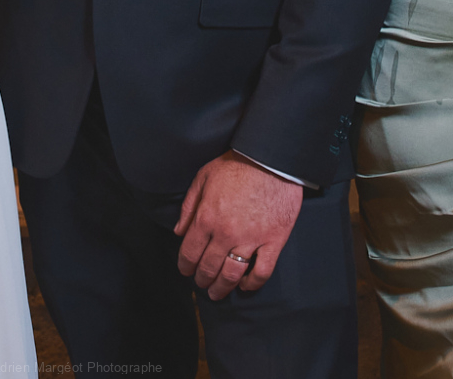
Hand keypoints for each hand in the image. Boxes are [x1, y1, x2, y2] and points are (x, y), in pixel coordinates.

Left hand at [172, 151, 303, 299]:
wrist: (270, 158)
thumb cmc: (235, 165)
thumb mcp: (203, 178)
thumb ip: (189, 206)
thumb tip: (179, 232)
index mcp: (206, 218)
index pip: (190, 253)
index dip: (185, 266)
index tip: (186, 272)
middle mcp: (226, 233)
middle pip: (209, 267)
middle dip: (202, 279)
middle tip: (202, 284)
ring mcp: (251, 239)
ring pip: (232, 274)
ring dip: (222, 287)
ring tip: (218, 293)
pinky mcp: (273, 241)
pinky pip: (262, 271)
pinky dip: (252, 283)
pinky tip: (245, 285)